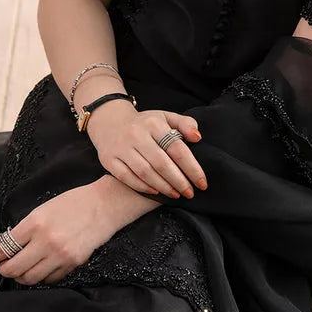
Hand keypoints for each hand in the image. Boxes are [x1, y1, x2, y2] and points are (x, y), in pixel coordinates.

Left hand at [0, 181, 120, 285]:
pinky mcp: (73, 263)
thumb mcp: (45, 209)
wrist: (106, 204)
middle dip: (5, 269)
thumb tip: (7, 245)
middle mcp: (45, 240)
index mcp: (36, 222)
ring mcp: (60, 254)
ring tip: (22, 270)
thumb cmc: (75, 202)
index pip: (5, 246)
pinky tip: (42, 269)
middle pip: (14, 267)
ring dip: (22, 276)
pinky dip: (42, 277)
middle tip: (4, 267)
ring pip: (30, 278)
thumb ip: (26, 228)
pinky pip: (50, 279)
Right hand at [87, 104, 207, 199]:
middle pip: (161, 163)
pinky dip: (143, 187)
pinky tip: (156, 191)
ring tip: (176, 194)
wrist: (110, 122)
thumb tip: (197, 137)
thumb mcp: (166, 117)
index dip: (192, 168)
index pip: (177, 148)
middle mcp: (136, 134)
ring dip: (163, 187)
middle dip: (179, 181)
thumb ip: (185, 124)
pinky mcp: (109, 159)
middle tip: (190, 193)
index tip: (202, 182)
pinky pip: (127, 177)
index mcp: (154, 123)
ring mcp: (121, 147)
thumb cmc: (146, 124)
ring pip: (145, 172)